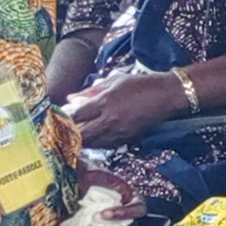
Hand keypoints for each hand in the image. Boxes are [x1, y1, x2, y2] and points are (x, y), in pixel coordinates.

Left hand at [63, 68, 192, 146]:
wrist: (166, 95)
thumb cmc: (139, 84)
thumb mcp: (114, 81)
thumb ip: (91, 91)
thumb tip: (71, 99)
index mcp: (105, 102)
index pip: (78, 115)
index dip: (65, 119)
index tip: (59, 119)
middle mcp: (110, 120)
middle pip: (82, 134)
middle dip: (71, 134)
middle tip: (64, 132)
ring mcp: (119, 132)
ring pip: (93, 143)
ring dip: (83, 140)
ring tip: (76, 136)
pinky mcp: (128, 138)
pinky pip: (106, 145)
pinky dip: (97, 143)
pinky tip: (93, 138)